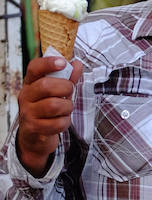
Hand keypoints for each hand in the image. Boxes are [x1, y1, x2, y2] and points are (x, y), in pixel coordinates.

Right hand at [16, 56, 82, 176]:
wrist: (35, 137)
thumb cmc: (47, 110)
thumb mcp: (56, 93)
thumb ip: (67, 79)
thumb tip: (77, 64)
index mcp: (30, 84)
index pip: (34, 68)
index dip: (48, 63)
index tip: (63, 62)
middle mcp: (25, 97)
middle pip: (46, 86)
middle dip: (65, 87)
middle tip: (70, 91)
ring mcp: (29, 113)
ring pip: (54, 105)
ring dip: (67, 106)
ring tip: (66, 108)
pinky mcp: (35, 128)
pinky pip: (58, 123)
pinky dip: (65, 122)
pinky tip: (62, 121)